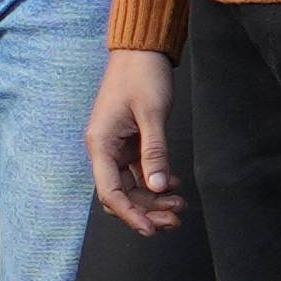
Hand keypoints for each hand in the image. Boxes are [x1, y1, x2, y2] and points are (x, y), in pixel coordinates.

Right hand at [86, 49, 181, 231]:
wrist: (140, 51)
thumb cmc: (142, 76)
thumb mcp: (152, 115)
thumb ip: (155, 153)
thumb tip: (158, 187)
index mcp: (101, 143)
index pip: (110, 191)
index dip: (130, 214)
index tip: (150, 229)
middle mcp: (104, 149)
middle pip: (120, 194)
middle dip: (146, 211)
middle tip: (174, 220)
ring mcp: (116, 147)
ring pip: (131, 187)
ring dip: (153, 200)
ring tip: (179, 206)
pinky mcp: (128, 144)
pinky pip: (139, 173)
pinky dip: (156, 183)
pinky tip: (175, 186)